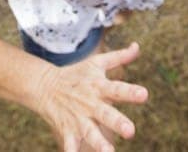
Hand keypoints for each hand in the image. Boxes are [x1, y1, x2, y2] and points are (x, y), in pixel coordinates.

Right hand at [33, 42, 147, 151]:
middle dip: (117, 123)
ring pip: (89, 132)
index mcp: (99, 87)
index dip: (130, 92)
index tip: (144, 94)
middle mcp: (90, 103)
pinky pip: (69, 144)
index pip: (117, 89)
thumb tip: (137, 46)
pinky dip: (71, 151)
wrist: (44, 86)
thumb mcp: (96, 63)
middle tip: (130, 132)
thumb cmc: (76, 74)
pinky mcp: (67, 129)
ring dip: (98, 143)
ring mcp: (78, 118)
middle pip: (105, 114)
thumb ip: (119, 57)